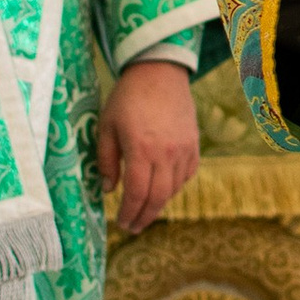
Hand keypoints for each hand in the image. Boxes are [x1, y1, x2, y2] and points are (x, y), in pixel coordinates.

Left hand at [98, 58, 199, 238]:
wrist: (159, 72)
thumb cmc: (127, 98)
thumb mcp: (106, 126)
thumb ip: (106, 160)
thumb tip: (109, 189)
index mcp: (141, 149)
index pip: (137, 193)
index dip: (128, 212)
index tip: (121, 222)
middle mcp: (166, 153)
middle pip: (158, 198)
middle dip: (144, 217)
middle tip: (133, 227)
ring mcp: (184, 150)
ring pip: (173, 189)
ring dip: (158, 204)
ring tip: (145, 211)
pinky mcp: (194, 145)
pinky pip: (186, 175)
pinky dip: (174, 187)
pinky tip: (162, 189)